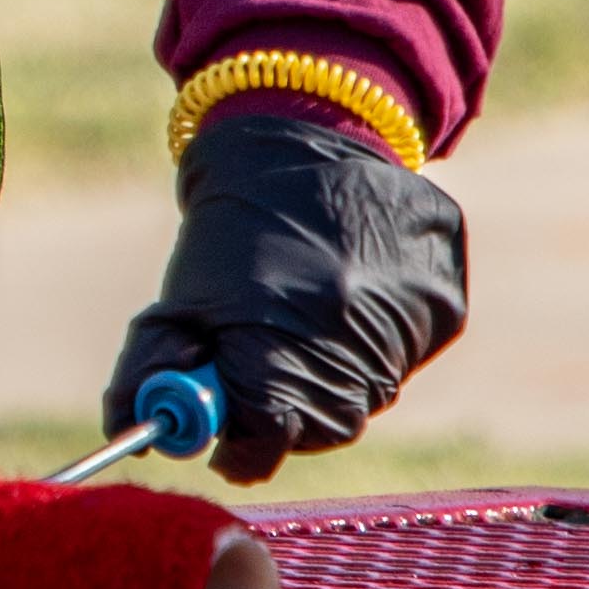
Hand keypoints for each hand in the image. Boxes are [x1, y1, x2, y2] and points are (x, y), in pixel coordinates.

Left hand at [104, 101, 470, 484]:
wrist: (311, 143)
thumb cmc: (229, 233)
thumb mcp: (178, 300)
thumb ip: (149, 373)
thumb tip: (142, 438)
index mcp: (279, 338)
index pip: (266, 437)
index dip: (240, 445)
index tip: (222, 444)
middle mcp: (354, 341)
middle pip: (320, 427)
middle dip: (282, 411)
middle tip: (258, 369)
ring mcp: (410, 327)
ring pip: (364, 397)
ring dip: (326, 375)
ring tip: (301, 313)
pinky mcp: (446, 309)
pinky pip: (402, 359)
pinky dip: (369, 343)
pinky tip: (347, 295)